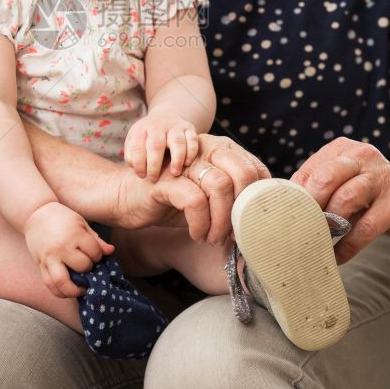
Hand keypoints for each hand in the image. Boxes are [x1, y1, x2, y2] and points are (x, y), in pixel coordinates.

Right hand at [23, 201, 113, 297]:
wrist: (35, 214)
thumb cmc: (62, 217)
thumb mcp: (81, 223)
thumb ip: (96, 239)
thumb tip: (111, 251)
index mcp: (74, 234)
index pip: (94, 252)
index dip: (98, 255)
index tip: (95, 253)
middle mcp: (61, 248)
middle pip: (82, 266)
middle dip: (89, 268)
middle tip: (89, 266)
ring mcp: (49, 258)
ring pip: (63, 282)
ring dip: (75, 290)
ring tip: (82, 289)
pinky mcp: (40, 265)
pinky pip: (49, 285)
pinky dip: (60, 292)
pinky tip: (68, 290)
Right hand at [115, 133, 269, 244]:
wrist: (126, 197)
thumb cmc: (171, 200)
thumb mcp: (207, 197)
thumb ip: (232, 200)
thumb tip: (263, 224)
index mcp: (220, 150)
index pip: (256, 169)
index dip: (260, 199)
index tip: (252, 224)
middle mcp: (205, 149)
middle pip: (243, 173)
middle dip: (244, 210)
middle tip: (235, 234)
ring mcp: (185, 162)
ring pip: (221, 186)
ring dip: (222, 221)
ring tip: (214, 238)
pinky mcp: (166, 180)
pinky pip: (195, 201)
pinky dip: (201, 224)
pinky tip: (197, 235)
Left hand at [124, 110, 198, 180]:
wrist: (165, 118)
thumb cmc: (147, 138)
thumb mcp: (135, 142)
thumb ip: (132, 155)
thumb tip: (134, 167)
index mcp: (141, 129)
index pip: (137, 146)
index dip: (138, 163)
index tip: (142, 175)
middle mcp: (158, 125)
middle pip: (156, 144)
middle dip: (154, 164)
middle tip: (154, 178)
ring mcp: (174, 126)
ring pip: (177, 141)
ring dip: (176, 159)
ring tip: (174, 173)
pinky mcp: (189, 128)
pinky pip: (192, 139)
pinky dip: (191, 152)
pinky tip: (187, 164)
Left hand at [291, 137, 389, 262]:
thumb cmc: (369, 195)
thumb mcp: (343, 184)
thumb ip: (316, 189)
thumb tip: (278, 208)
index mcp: (342, 149)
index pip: (309, 170)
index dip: (295, 198)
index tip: (285, 220)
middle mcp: (362, 155)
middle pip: (325, 178)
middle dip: (310, 207)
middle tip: (301, 230)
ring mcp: (382, 175)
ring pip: (346, 199)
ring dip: (329, 226)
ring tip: (318, 243)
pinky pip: (367, 227)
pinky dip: (348, 246)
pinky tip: (338, 256)